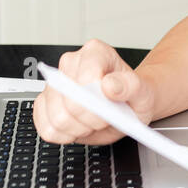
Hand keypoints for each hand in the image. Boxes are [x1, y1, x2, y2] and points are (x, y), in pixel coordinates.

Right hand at [33, 39, 156, 144]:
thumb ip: (131, 86)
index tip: (109, 109)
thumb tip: (109, 86)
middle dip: (89, 120)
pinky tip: (77, 128)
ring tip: (91, 122)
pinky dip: (63, 135)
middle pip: (68, 103)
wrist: (127, 105)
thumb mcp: (143, 92)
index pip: (86, 79)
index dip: (98, 103)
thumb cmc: (133, 96)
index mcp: (95, 52)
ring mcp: (55, 83)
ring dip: (77, 129)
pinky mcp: (44, 103)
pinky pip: (45, 128)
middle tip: (103, 118)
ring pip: (56, 118)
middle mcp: (71, 63)